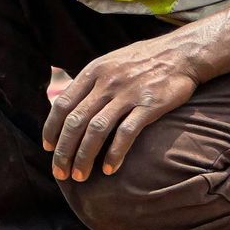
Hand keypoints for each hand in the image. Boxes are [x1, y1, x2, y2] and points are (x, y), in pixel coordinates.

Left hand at [42, 40, 200, 182]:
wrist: (181, 53)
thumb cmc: (143, 60)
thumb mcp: (110, 62)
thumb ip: (90, 82)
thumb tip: (67, 104)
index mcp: (93, 71)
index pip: (63, 103)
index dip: (52, 128)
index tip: (48, 148)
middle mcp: (106, 82)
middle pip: (76, 121)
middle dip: (64, 150)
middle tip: (60, 172)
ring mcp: (127, 94)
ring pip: (97, 129)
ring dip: (84, 156)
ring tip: (80, 176)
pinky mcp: (149, 105)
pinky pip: (126, 133)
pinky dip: (114, 153)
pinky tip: (109, 169)